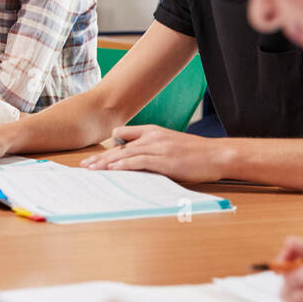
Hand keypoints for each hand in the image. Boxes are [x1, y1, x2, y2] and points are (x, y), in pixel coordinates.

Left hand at [79, 125, 224, 183]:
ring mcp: (158, 148)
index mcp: (153, 131)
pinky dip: (123, 165)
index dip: (108, 147)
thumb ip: (153, 149)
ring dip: (106, 163)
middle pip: (119, 146)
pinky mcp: (164, 160)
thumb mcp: (171, 145)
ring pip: (124, 153)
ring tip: (91, 170)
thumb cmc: (196, 153)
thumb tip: (136, 160)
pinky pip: (138, 161)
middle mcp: (152, 137)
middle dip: (100, 157)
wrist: (217, 155)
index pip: (123, 135)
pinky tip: (111, 170)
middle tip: (84, 165)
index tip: (95, 157)